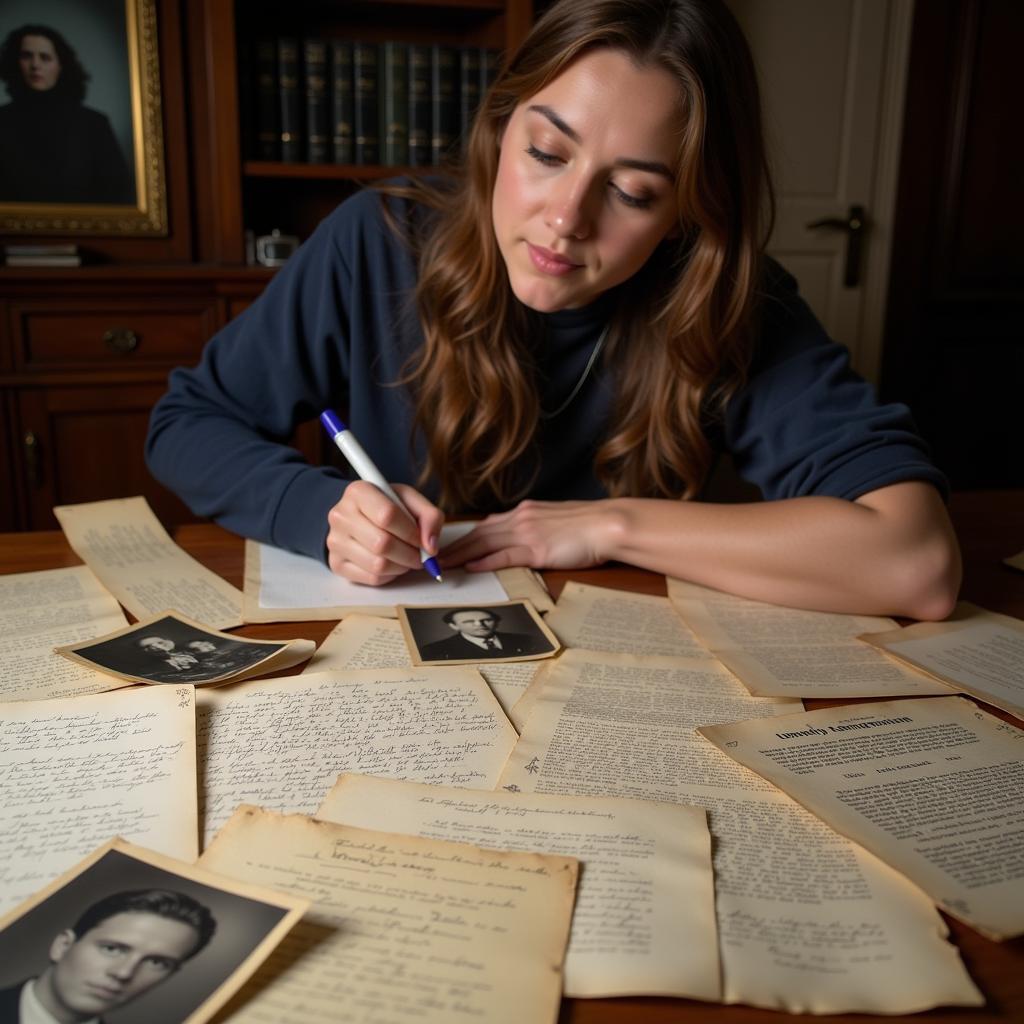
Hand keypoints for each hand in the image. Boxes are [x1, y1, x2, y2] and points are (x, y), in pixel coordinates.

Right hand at [327, 481, 443, 584]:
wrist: (361, 516)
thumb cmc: (388, 506)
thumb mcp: (411, 500)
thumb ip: (430, 516)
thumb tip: (430, 547)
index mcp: (358, 492)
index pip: (387, 515)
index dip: (411, 533)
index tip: (422, 539)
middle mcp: (340, 515)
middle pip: (382, 544)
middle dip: (410, 554)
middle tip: (419, 555)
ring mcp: (335, 541)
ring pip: (378, 565)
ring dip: (402, 566)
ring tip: (407, 558)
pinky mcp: (336, 563)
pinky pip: (372, 578)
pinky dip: (390, 575)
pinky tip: (392, 563)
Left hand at [441, 499, 618, 571]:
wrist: (608, 524)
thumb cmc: (589, 525)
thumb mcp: (555, 521)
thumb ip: (535, 528)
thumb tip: (520, 539)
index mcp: (526, 512)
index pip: (487, 525)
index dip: (465, 537)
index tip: (448, 546)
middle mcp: (521, 519)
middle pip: (478, 534)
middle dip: (453, 546)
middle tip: (432, 557)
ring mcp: (528, 534)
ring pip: (485, 543)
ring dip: (460, 554)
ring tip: (442, 564)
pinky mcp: (538, 549)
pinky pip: (505, 555)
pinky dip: (485, 561)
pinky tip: (471, 567)